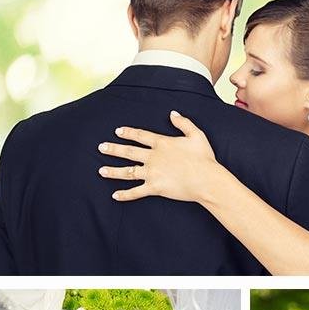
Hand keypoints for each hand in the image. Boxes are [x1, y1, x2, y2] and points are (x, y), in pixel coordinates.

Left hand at [98, 115, 215, 202]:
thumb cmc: (204, 158)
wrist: (206, 179)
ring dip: (113, 171)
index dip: (128, 133)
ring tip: (101, 170)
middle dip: (113, 149)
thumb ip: (183, 123)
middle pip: (129, 152)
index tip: (117, 131)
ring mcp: (152, 173)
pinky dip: (125, 195)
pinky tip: (115, 195)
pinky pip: (136, 192)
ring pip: (128, 172)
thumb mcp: (196, 135)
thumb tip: (173, 114)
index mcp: (162, 143)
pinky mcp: (155, 187)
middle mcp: (153, 157)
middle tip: (101, 147)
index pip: (140, 135)